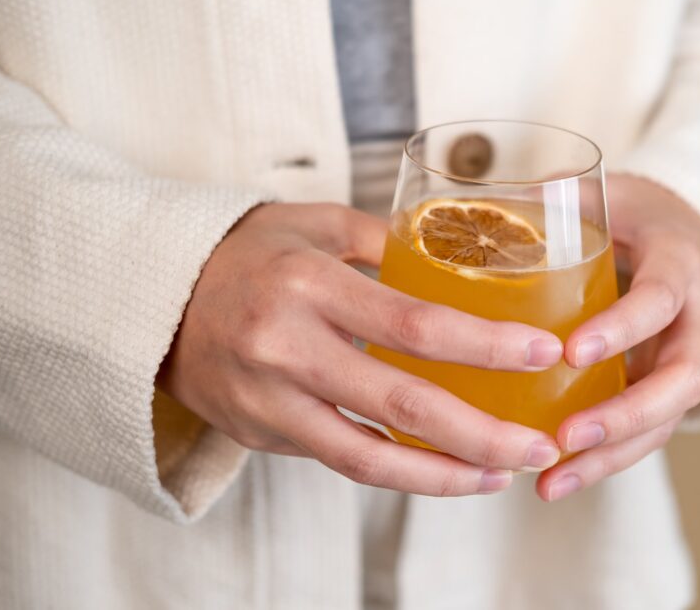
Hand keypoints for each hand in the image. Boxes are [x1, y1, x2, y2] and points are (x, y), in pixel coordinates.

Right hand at [157, 203, 563, 496]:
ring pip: (369, 458)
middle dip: (482, 434)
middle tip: (539, 444)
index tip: (544, 353)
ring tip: (505, 473)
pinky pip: (341, 461)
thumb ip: (390, 243)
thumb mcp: (315, 225)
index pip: (414, 324)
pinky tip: (448, 471)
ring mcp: (269, 401)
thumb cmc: (249, 253)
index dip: (486, 346)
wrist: (155, 298)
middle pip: (402, 405)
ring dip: (447, 475)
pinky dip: (401, 473)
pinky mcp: (261, 435)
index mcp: (309, 284)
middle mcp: (287, 348)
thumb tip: (469, 256)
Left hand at [536, 174, 699, 500]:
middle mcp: (697, 319)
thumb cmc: (635, 211)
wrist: (686, 231)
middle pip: (682, 381)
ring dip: (612, 456)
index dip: (624, 329)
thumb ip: (547, 199)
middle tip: (566, 439)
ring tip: (552, 484)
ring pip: (667, 420)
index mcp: (680, 263)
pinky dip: (605, 460)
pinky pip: (646, 431)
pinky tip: (555, 481)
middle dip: (626, 416)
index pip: (661, 300)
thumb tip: (465, 208)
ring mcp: (686, 358)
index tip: (571, 352)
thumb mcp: (602, 193)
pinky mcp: (665, 386)